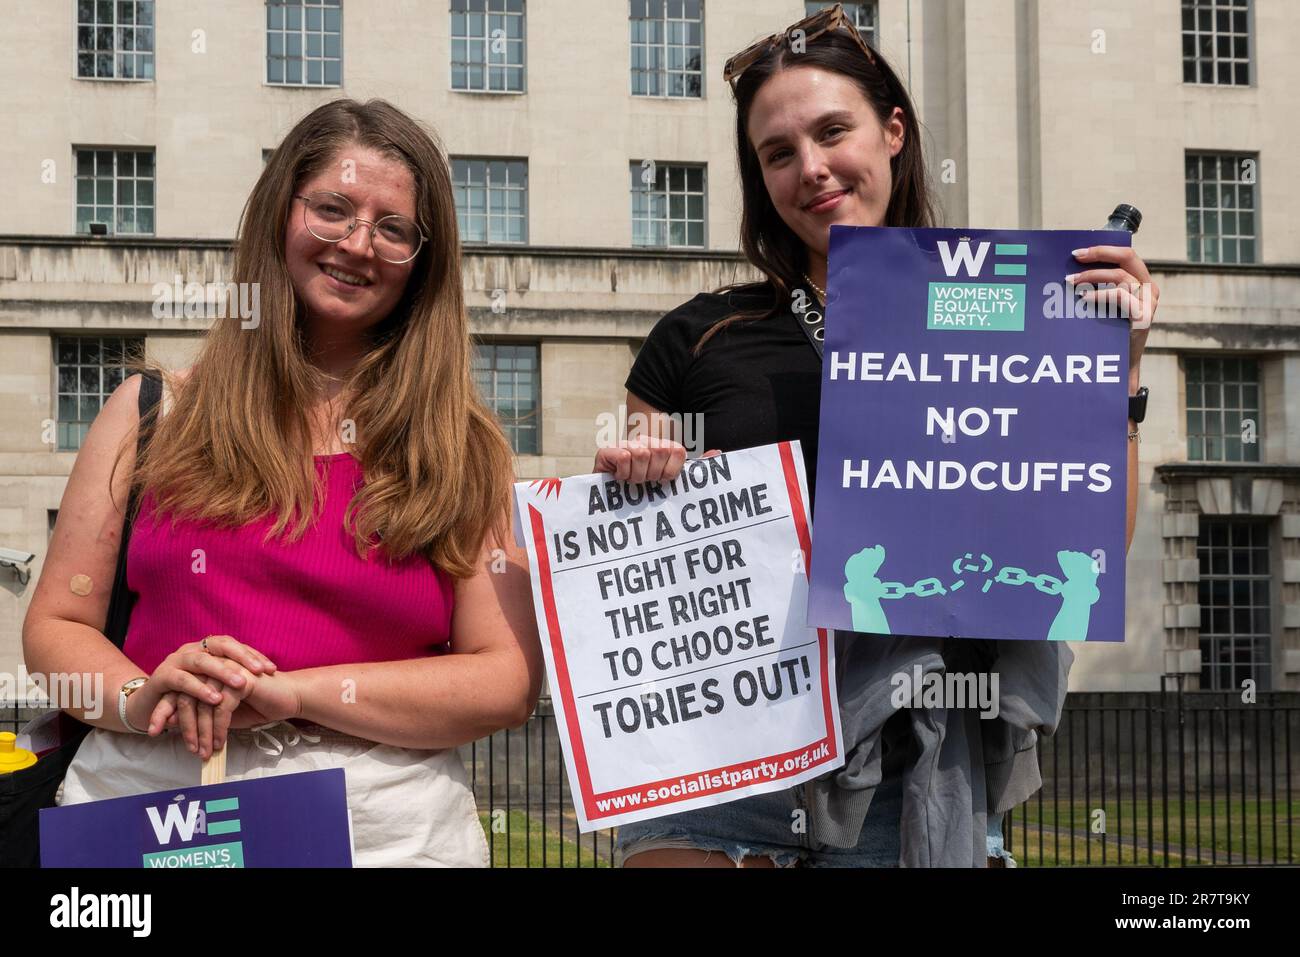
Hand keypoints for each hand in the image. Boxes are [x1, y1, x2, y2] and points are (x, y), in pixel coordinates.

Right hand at [125, 635, 274, 753]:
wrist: (148, 708)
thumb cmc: (187, 699)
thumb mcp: (212, 688)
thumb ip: (232, 682)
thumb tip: (267, 679)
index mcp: (205, 650)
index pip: (233, 646)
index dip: (253, 655)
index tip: (272, 669)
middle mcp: (191, 650)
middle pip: (220, 647)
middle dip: (242, 659)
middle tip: (260, 672)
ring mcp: (175, 661)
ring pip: (202, 661)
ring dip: (222, 673)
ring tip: (241, 685)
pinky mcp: (161, 677)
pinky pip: (182, 681)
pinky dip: (199, 689)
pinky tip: (214, 698)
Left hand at [145, 668, 301, 757]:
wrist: (290, 697)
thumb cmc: (259, 704)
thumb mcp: (224, 713)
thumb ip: (201, 714)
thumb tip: (173, 724)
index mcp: (206, 671)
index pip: (177, 690)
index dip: (164, 711)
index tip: (155, 732)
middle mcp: (213, 667)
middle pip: (185, 696)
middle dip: (181, 726)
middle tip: (187, 749)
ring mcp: (226, 672)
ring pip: (201, 705)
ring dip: (201, 732)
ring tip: (203, 752)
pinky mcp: (239, 680)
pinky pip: (220, 709)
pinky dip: (218, 729)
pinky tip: (220, 743)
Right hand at [593, 434, 719, 482]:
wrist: (612, 499)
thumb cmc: (645, 494)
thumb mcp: (672, 483)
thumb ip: (695, 468)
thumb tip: (717, 453)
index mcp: (662, 448)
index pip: (678, 450)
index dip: (670, 471)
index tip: (661, 481)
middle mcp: (645, 442)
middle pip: (660, 451)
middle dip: (653, 474)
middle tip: (645, 482)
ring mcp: (625, 445)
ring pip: (642, 453)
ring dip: (637, 476)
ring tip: (632, 482)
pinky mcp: (606, 451)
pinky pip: (623, 456)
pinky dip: (623, 472)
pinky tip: (620, 478)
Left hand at [1067, 245, 1159, 392]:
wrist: (1122, 364)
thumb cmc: (1111, 332)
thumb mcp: (1106, 306)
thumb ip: (1099, 287)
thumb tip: (1070, 273)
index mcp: (1143, 281)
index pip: (1126, 255)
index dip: (1102, 249)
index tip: (1077, 252)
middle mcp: (1149, 289)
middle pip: (1127, 257)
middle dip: (1099, 253)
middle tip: (1074, 256)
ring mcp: (1148, 302)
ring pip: (1120, 276)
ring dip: (1091, 276)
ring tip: (1069, 282)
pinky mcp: (1143, 318)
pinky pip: (1120, 296)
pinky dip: (1100, 294)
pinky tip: (1083, 298)